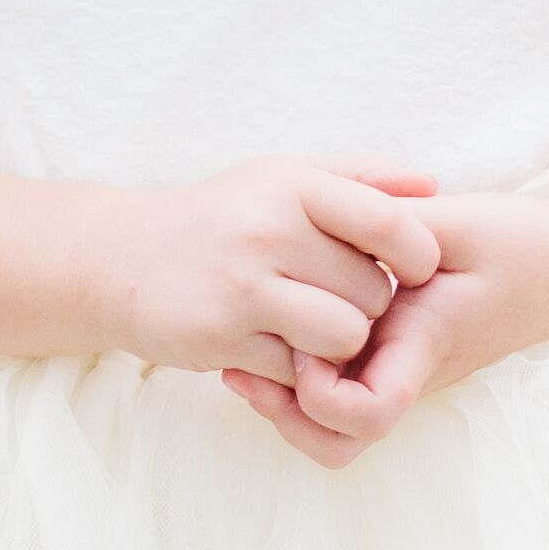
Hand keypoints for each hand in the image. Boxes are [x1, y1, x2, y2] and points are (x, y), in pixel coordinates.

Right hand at [114, 159, 438, 389]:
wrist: (118, 257)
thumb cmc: (220, 217)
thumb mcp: (280, 178)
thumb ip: (357, 178)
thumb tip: (429, 184)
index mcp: (294, 186)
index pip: (393, 226)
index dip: (417, 257)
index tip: (403, 270)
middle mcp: (268, 231)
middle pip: (374, 293)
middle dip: (367, 307)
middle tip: (335, 302)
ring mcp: (242, 287)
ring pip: (344, 338)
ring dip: (337, 346)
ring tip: (310, 330)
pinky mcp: (221, 338)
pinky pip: (296, 371)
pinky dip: (293, 370)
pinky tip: (269, 346)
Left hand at [220, 188, 548, 466]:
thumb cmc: (519, 242)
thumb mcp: (455, 222)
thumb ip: (389, 226)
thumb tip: (319, 227)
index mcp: (424, 346)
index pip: (366, 414)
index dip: (318, 394)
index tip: (305, 342)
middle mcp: (410, 374)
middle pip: (334, 441)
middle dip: (283, 415)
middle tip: (247, 364)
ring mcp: (404, 374)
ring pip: (332, 428)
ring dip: (288, 402)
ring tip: (256, 350)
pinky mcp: (399, 361)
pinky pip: (343, 393)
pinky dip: (305, 376)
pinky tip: (286, 327)